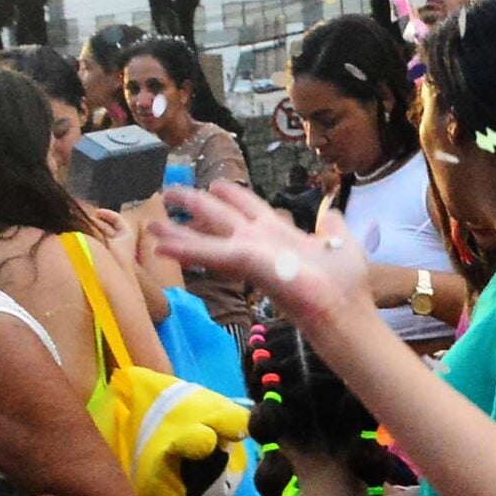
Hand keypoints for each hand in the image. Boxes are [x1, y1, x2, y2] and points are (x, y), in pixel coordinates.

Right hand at [148, 183, 375, 331]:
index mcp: (280, 232)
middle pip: (220, 216)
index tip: (216, 184)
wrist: (344, 311)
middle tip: (167, 193)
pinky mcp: (246, 263)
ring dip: (178, 233)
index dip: (233, 195)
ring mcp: (251, 252)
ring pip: (206, 237)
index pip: (250, 208)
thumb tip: (332, 214)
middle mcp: (260, 240)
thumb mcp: (339, 244)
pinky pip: (210, 252)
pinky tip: (159, 247)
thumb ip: (331, 228)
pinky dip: (184, 249)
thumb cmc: (344, 284)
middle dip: (194, 204)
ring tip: (151, 225)